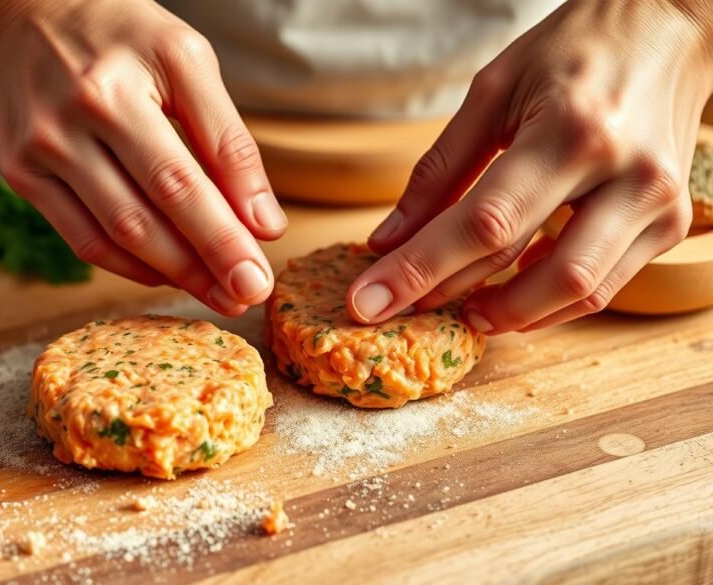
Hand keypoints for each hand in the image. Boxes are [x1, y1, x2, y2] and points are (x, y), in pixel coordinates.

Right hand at [0, 0, 284, 314]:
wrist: (10, 12)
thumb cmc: (111, 31)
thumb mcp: (182, 58)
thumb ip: (224, 137)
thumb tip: (261, 220)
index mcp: (118, 87)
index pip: (184, 178)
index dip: (226, 235)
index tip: (260, 277)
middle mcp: (73, 122)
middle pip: (150, 215)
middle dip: (206, 264)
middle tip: (247, 297)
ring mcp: (40, 153)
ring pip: (116, 235)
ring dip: (173, 274)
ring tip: (217, 293)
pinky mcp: (20, 175)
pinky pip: (82, 238)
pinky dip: (128, 265)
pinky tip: (165, 274)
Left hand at [347, 0, 712, 333]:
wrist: (667, 30)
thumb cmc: (573, 52)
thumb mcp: (492, 92)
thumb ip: (438, 172)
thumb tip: (388, 240)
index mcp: (572, 131)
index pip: (483, 223)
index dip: (419, 270)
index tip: (367, 303)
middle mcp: (625, 173)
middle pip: (532, 266)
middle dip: (456, 298)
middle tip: (406, 309)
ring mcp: (658, 203)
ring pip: (578, 292)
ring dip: (510, 313)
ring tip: (463, 308)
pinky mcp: (670, 223)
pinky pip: (605, 287)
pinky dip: (551, 301)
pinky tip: (514, 289)